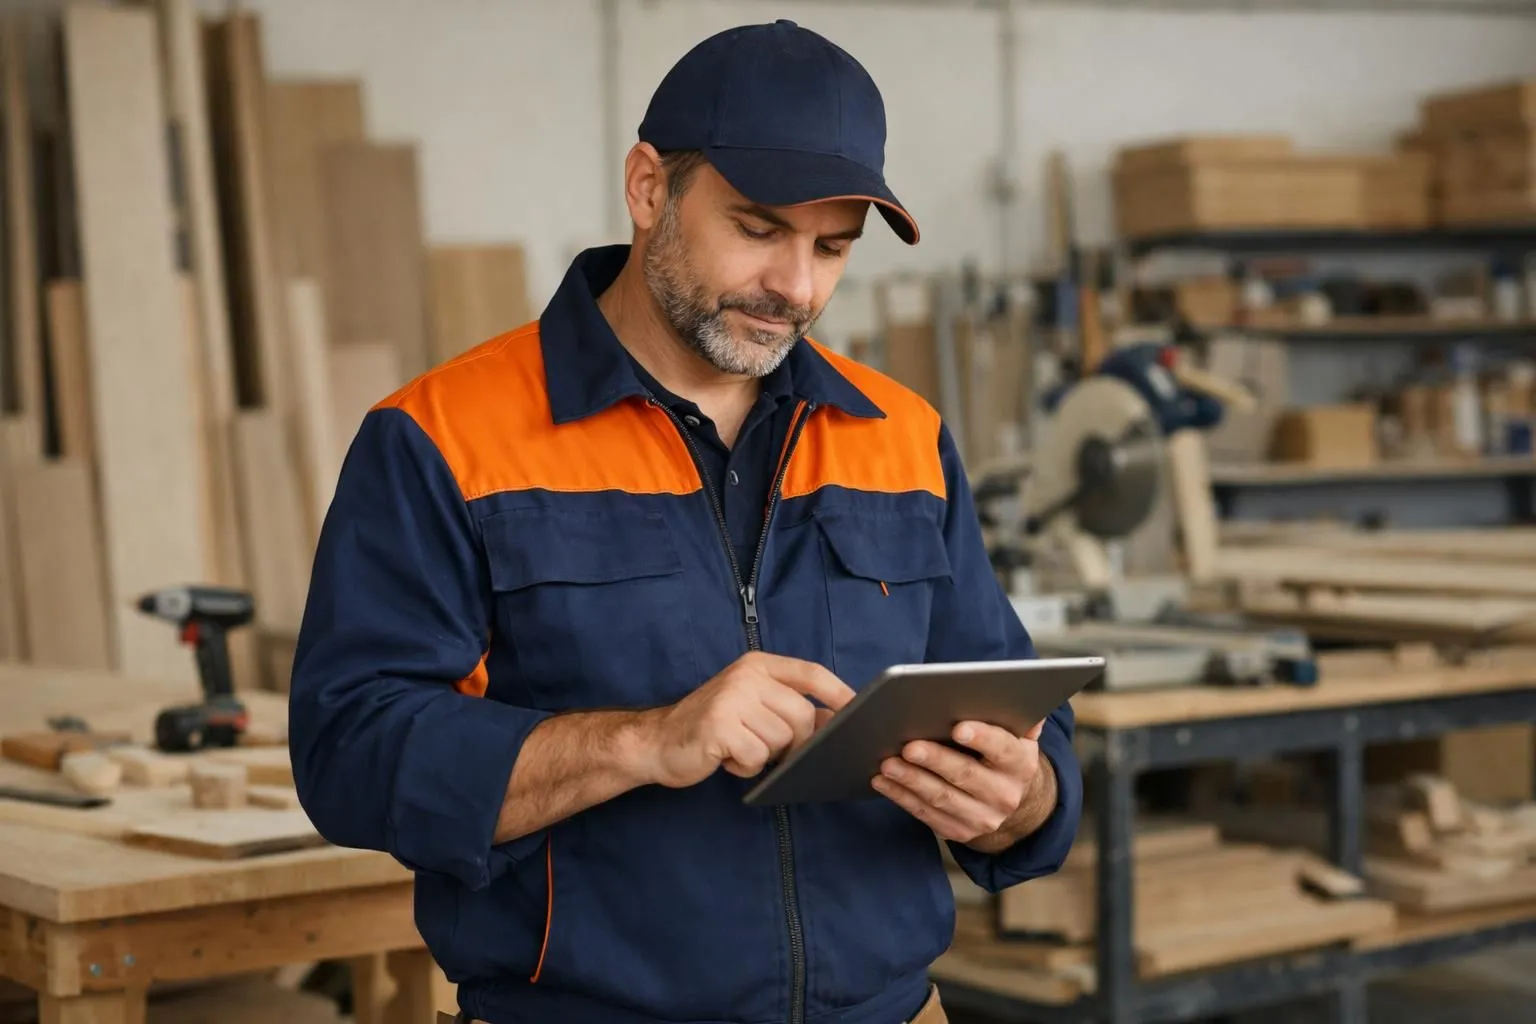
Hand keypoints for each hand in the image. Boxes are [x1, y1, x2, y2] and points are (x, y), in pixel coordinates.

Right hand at [639, 652, 854, 787]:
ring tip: (738, 747)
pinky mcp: (720, 726)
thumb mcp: (751, 704)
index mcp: (757, 665)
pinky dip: (746, 767)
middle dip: (794, 743)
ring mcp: (732, 699)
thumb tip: (839, 720)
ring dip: (765, 755)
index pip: (811, 673)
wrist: (657, 742)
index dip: (840, 693)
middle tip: (766, 748)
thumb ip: (789, 706)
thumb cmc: (712, 727)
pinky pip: (758, 757)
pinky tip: (726, 757)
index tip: (860, 713)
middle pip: (803, 716)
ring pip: (782, 739)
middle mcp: (746, 675)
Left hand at [871, 718, 1053, 848]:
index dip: (982, 738)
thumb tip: (1011, 691)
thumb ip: (1013, 713)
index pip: (1003, 748)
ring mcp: (982, 818)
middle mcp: (1005, 795)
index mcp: (1021, 764)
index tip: (958, 727)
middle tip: (908, 746)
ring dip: (911, 780)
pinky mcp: (958, 831)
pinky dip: (901, 797)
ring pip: (941, 797)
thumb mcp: (1016, 734)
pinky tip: (883, 781)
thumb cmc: (1001, 753)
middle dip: (935, 759)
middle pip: (966, 774)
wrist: (1008, 800)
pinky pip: (925, 814)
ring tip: (887, 763)